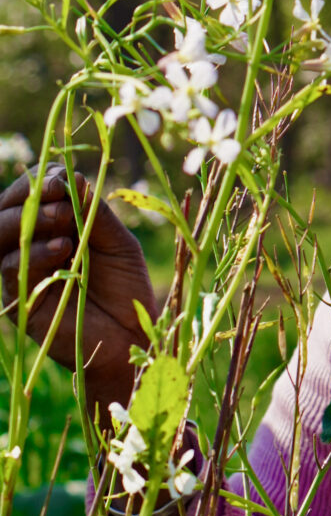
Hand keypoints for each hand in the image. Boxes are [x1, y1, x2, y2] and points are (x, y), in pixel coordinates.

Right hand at [0, 167, 156, 417]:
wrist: (132, 337)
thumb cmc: (127, 289)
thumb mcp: (118, 245)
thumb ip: (96, 214)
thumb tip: (74, 178)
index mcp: (53, 228)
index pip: (32, 195)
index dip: (40, 182)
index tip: (60, 178)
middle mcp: (31, 247)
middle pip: (7, 211)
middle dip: (31, 198)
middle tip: (58, 196)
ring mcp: (22, 274)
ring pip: (0, 237)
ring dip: (29, 221)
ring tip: (63, 220)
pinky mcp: (19, 302)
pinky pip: (12, 271)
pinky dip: (36, 254)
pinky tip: (62, 249)